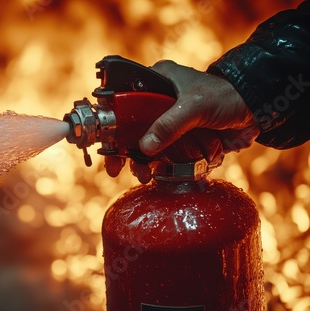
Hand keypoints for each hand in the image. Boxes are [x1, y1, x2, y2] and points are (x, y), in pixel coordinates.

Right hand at [104, 60, 259, 181]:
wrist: (255, 111)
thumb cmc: (226, 97)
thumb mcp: (194, 107)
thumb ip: (170, 125)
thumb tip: (144, 148)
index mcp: (156, 82)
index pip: (124, 101)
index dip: (112, 123)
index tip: (106, 145)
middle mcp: (158, 100)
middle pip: (132, 127)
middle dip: (126, 150)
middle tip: (118, 168)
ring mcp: (169, 120)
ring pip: (147, 142)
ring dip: (143, 161)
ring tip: (144, 176)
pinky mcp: (180, 136)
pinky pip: (164, 152)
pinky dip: (161, 164)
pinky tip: (159, 174)